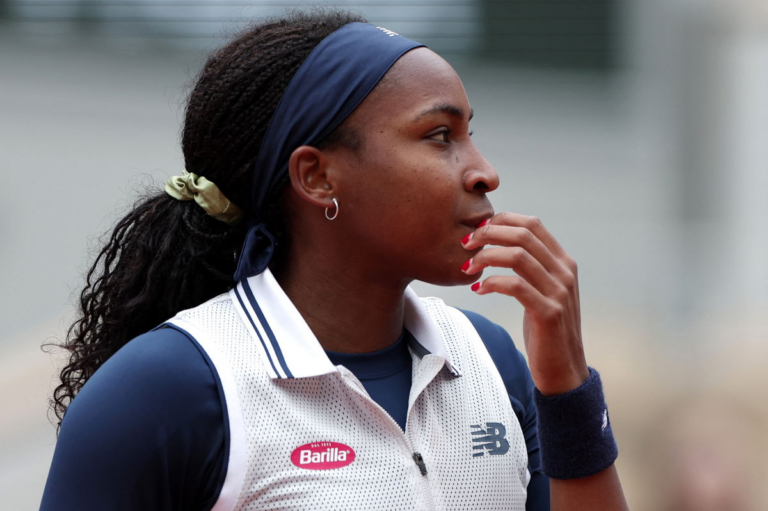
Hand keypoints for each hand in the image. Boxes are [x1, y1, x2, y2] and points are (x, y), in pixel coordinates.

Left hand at [461, 212, 588, 394]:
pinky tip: (478, 289)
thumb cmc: (546, 330)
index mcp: (563, 262)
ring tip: (468, 267)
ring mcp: (558, 292)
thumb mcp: (543, 292)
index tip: (479, 229)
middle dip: (489, 234)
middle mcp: (564, 272)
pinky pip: (515, 285)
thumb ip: (531, 268)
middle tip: (466, 244)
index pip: (532, 224)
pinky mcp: (548, 312)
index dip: (502, 220)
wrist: (564, 369)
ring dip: (486, 256)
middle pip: (523, 235)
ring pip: (517, 256)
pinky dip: (491, 282)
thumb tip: (499, 245)